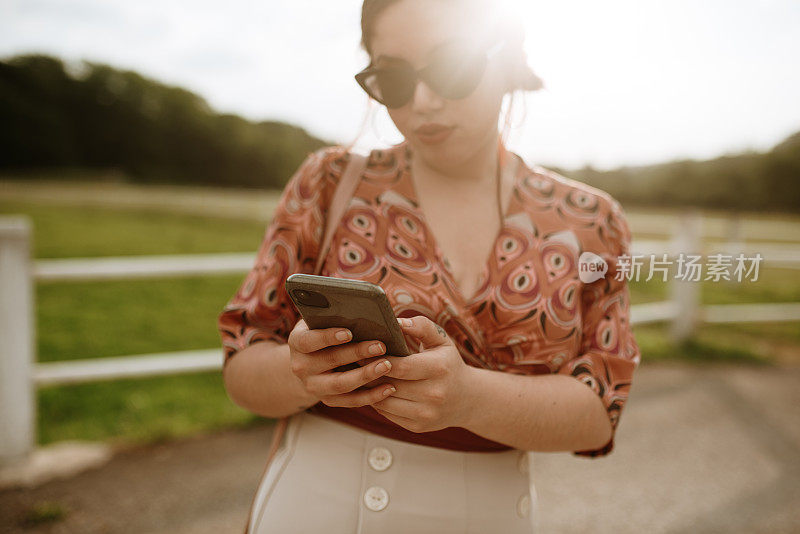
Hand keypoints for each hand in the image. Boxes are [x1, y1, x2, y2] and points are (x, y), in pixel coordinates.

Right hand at [287, 319, 396, 407]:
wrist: (310, 362)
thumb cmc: (324, 331)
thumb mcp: (322, 321)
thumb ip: (335, 315)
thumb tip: (364, 310)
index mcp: (297, 342)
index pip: (309, 340)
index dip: (328, 337)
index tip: (349, 333)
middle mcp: (301, 366)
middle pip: (330, 361)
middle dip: (357, 353)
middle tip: (381, 346)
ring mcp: (313, 386)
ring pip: (341, 384)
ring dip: (366, 375)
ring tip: (387, 365)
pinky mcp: (328, 400)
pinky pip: (351, 401)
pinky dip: (371, 396)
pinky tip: (389, 387)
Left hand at [369, 316, 475, 432]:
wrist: (467, 399)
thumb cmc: (448, 364)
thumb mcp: (442, 341)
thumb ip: (421, 326)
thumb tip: (397, 322)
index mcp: (438, 369)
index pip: (399, 366)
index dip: (378, 359)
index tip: (363, 350)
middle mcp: (434, 394)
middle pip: (389, 384)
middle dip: (369, 373)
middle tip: (354, 362)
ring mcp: (426, 414)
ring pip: (384, 402)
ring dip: (368, 389)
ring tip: (359, 375)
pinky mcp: (418, 427)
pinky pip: (387, 414)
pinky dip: (377, 402)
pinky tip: (371, 390)